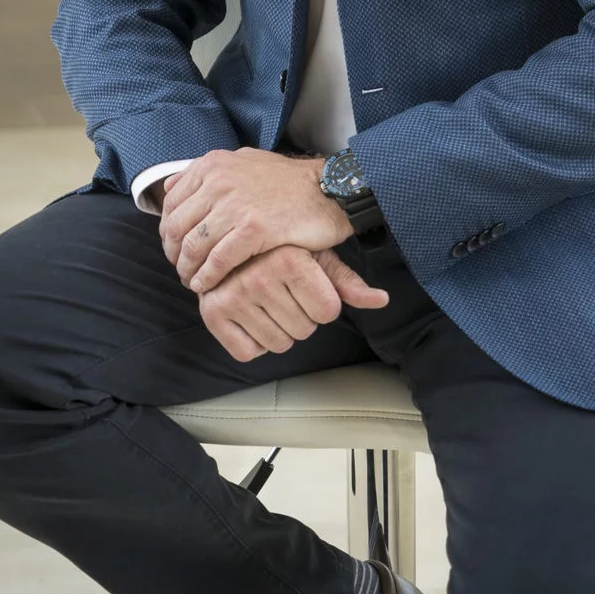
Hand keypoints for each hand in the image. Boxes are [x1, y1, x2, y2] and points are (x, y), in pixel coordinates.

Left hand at [160, 147, 352, 292]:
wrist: (327, 190)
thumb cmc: (286, 182)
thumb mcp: (244, 161)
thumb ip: (207, 172)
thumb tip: (170, 186)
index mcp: (213, 165)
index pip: (172, 204)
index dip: (168, 233)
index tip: (175, 250)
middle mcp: (220, 181)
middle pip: (177, 228)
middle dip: (175, 255)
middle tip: (182, 271)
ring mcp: (236, 205)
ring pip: (194, 247)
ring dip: (189, 271)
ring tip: (194, 282)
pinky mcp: (254, 229)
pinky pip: (218, 261)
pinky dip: (208, 278)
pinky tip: (209, 287)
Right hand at [197, 244, 388, 361]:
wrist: (226, 240)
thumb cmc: (278, 248)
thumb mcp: (316, 255)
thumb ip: (347, 281)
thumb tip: (382, 300)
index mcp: (289, 258)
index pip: (328, 312)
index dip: (323, 303)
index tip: (308, 286)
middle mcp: (259, 276)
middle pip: (305, 330)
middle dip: (301, 316)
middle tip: (284, 292)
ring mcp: (232, 296)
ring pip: (279, 345)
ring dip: (278, 330)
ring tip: (266, 302)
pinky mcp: (212, 314)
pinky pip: (248, 353)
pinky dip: (252, 341)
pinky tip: (249, 315)